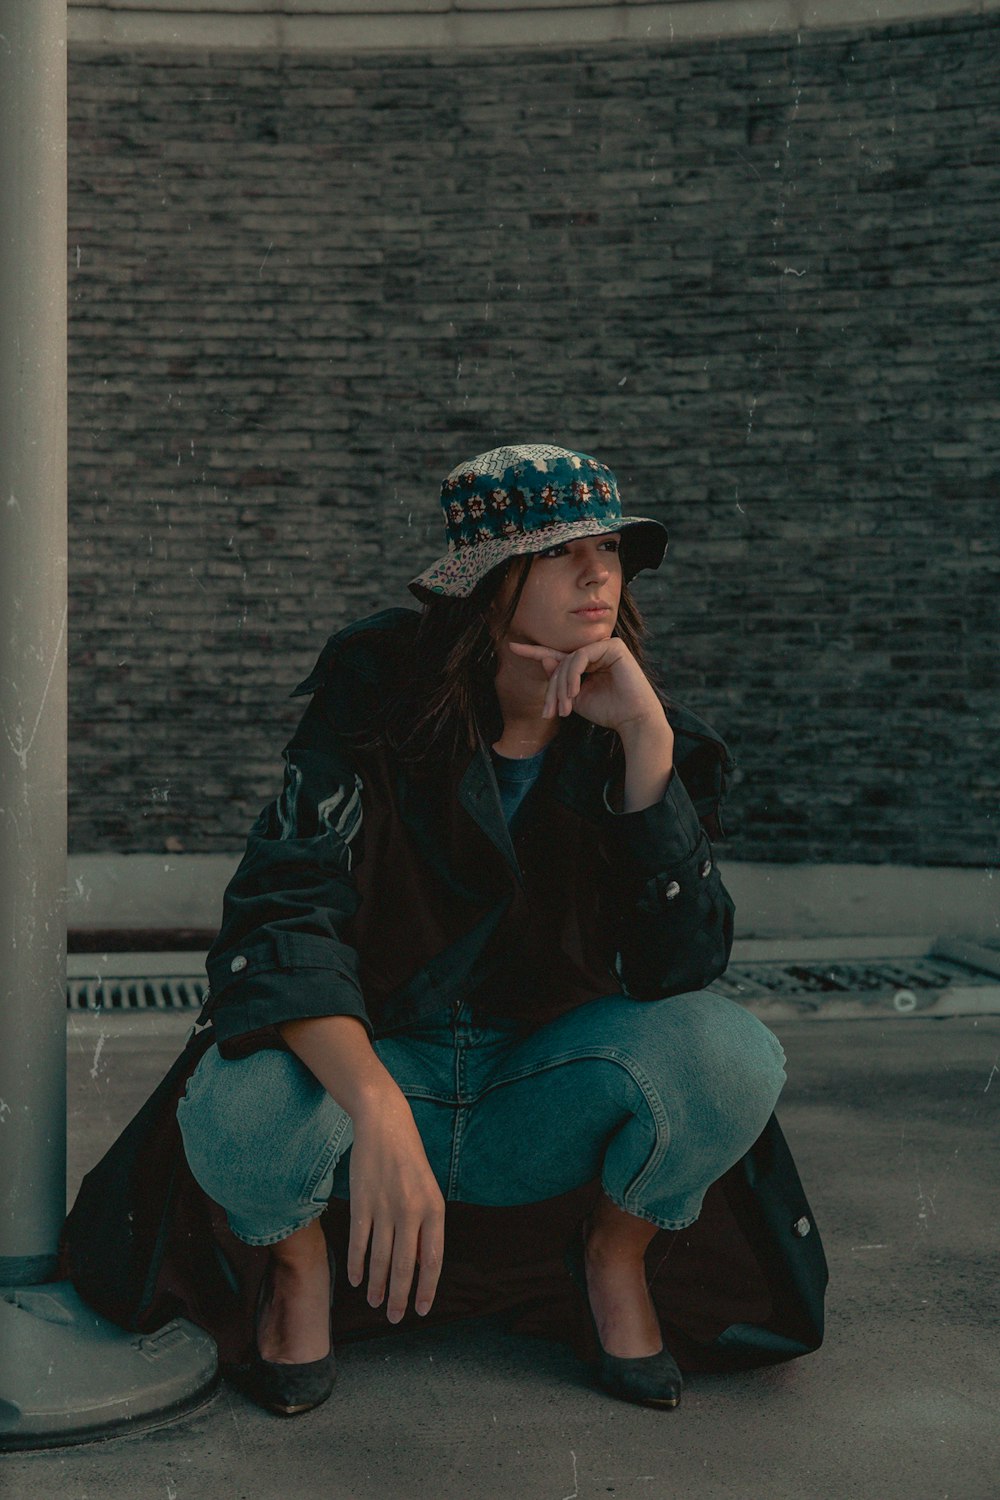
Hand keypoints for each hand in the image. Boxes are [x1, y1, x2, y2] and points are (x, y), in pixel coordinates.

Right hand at [346, 1089, 445, 1323]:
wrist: (385, 1125)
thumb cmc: (410, 1162)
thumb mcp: (429, 1191)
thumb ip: (425, 1227)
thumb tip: (421, 1267)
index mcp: (434, 1208)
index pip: (433, 1259)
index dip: (427, 1288)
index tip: (421, 1310)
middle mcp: (411, 1211)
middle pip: (405, 1266)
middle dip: (400, 1297)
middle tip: (396, 1318)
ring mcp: (384, 1207)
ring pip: (380, 1259)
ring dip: (377, 1286)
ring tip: (376, 1303)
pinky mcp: (361, 1203)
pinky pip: (359, 1242)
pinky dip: (356, 1265)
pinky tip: (356, 1280)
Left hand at [507, 637, 666, 738]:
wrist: (633, 720)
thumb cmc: (608, 711)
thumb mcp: (575, 698)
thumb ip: (560, 681)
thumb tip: (545, 659)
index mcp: (586, 663)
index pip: (556, 656)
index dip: (534, 652)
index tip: (512, 647)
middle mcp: (595, 652)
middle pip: (560, 662)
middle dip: (552, 689)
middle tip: (549, 712)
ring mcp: (605, 646)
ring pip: (569, 660)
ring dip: (562, 686)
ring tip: (566, 708)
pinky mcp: (613, 646)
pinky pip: (582, 656)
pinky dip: (574, 675)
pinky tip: (575, 692)